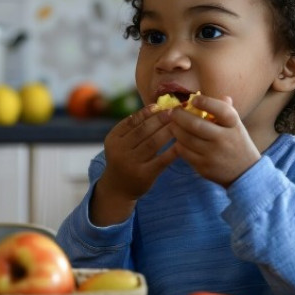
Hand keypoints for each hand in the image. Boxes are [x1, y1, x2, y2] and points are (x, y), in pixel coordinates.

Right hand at [91, 104, 176, 225]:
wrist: (118, 188)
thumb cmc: (124, 159)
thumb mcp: (120, 142)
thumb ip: (133, 127)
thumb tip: (156, 106)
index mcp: (113, 139)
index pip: (132, 121)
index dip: (147, 112)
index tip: (160, 106)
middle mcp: (119, 151)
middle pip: (143, 130)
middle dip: (160, 119)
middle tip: (174, 112)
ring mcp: (131, 164)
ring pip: (153, 143)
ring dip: (167, 131)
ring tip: (179, 124)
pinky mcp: (144, 175)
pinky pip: (161, 160)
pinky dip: (172, 151)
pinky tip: (181, 144)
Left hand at [163, 95, 260, 187]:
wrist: (245, 172)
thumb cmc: (237, 143)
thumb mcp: (236, 125)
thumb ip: (224, 110)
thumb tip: (210, 95)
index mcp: (234, 125)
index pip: (221, 110)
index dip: (205, 102)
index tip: (194, 99)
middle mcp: (224, 139)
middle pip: (196, 125)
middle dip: (180, 116)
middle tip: (173, 111)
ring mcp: (213, 155)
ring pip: (186, 139)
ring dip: (176, 129)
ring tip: (172, 124)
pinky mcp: (204, 167)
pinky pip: (185, 153)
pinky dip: (179, 144)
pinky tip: (179, 139)